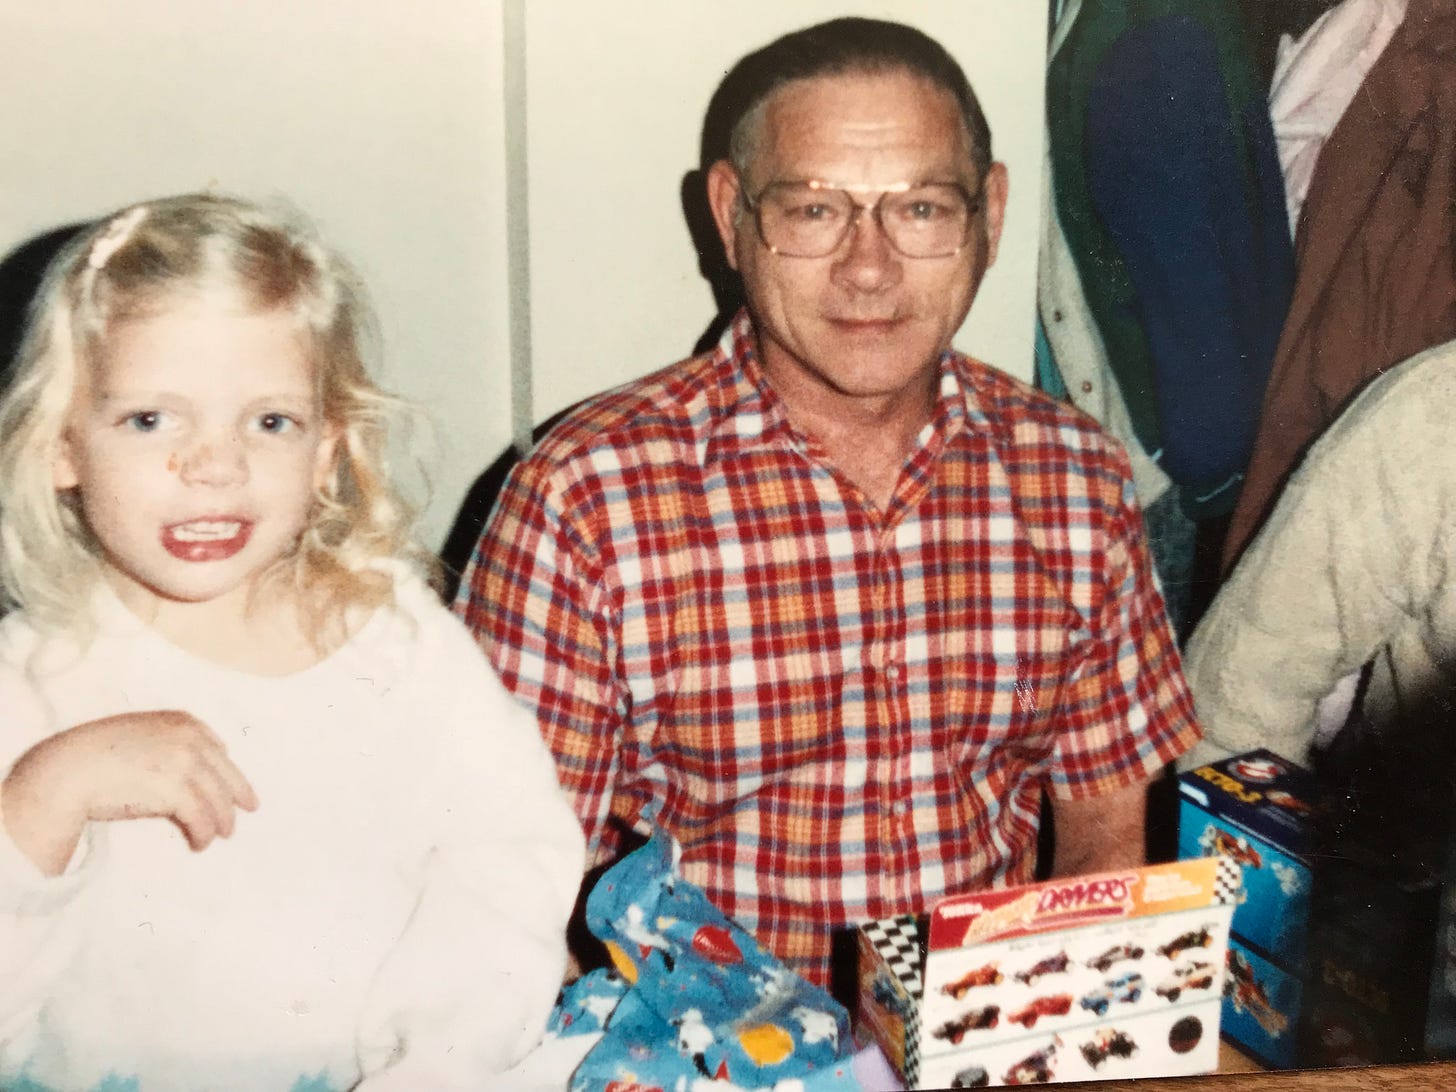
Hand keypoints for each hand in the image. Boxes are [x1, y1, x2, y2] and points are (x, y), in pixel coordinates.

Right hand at [0, 710, 257, 874]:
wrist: (69, 768)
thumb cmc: (96, 754)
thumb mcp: (141, 737)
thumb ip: (168, 747)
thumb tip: (190, 779)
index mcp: (183, 721)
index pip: (217, 748)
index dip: (226, 770)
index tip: (233, 784)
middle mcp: (190, 738)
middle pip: (225, 773)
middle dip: (237, 794)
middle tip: (247, 810)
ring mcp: (185, 762)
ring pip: (217, 799)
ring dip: (221, 821)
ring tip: (220, 836)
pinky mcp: (176, 790)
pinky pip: (201, 818)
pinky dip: (203, 834)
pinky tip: (199, 844)